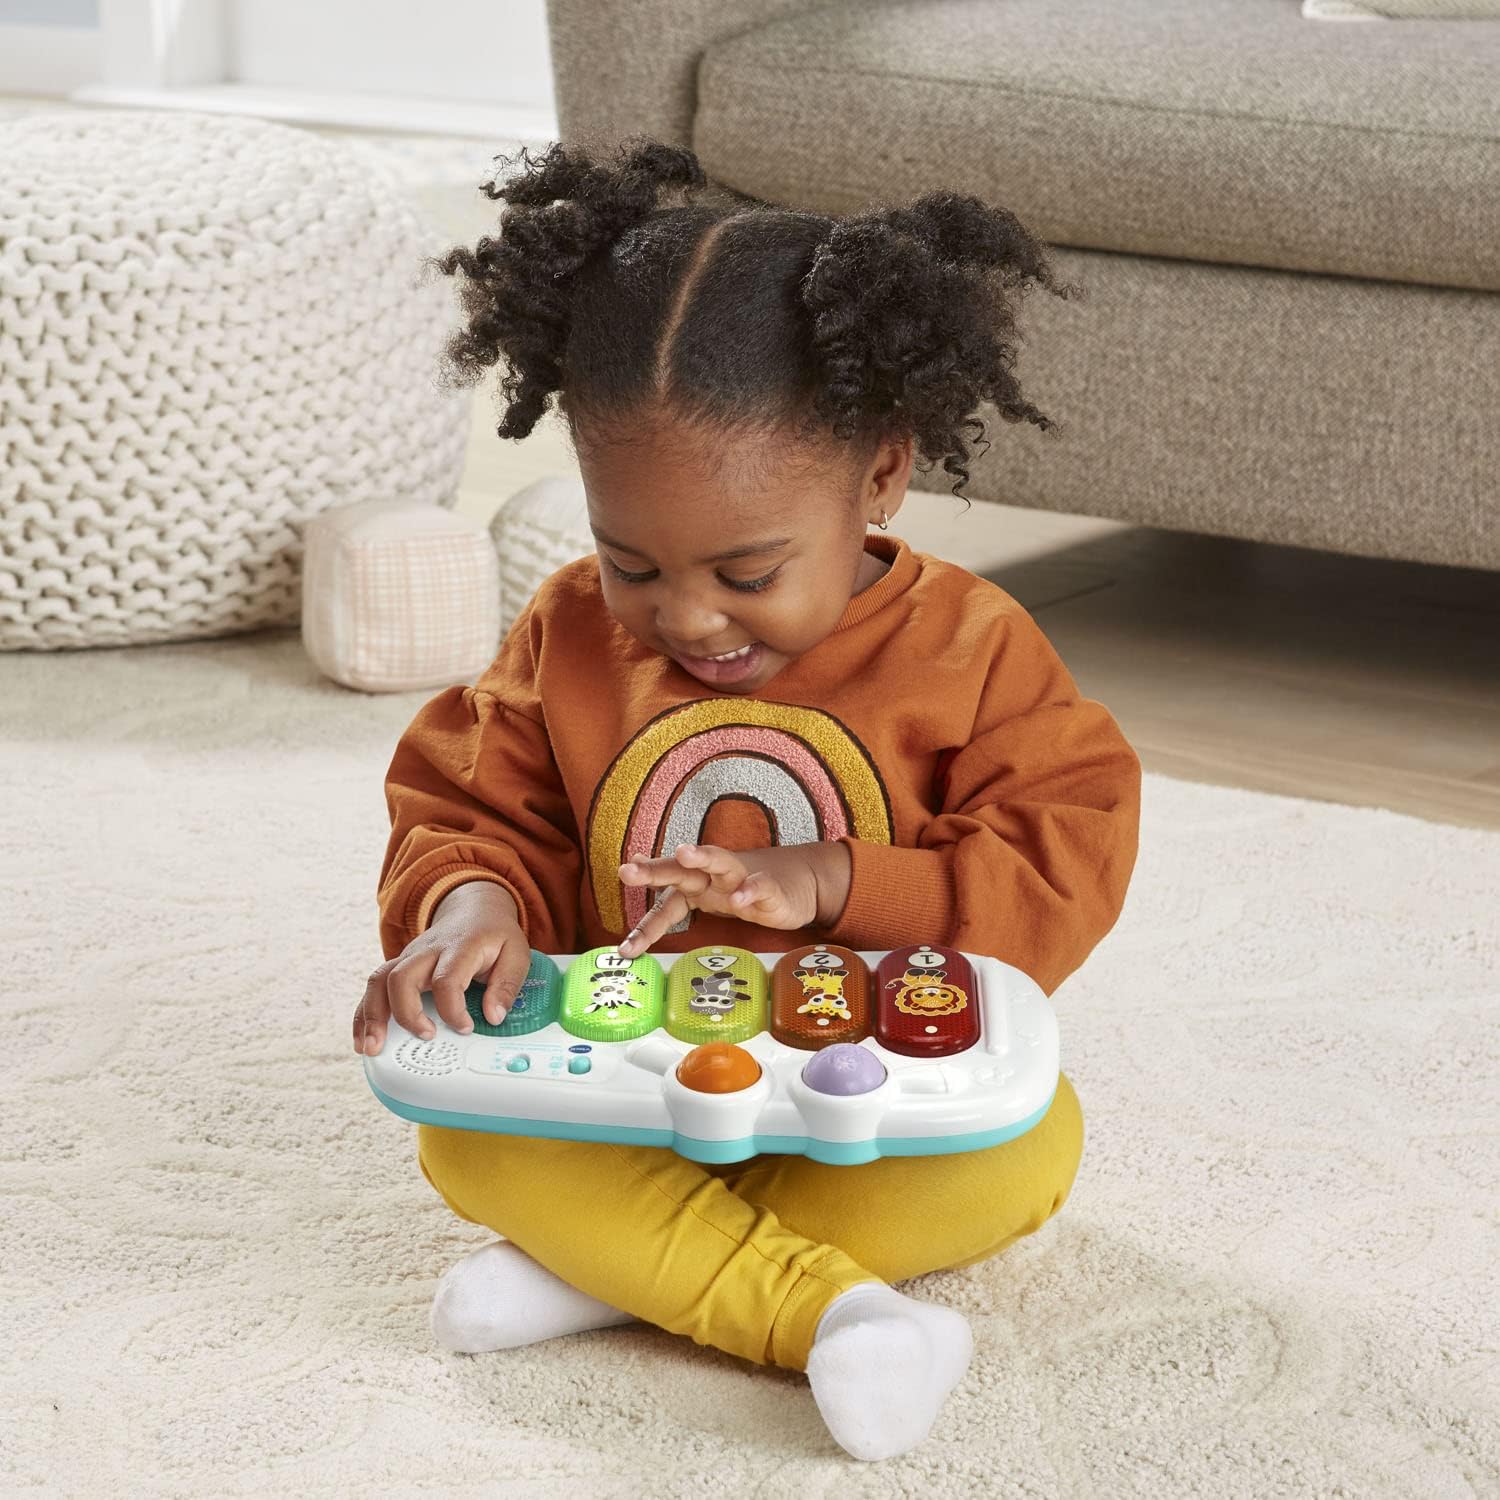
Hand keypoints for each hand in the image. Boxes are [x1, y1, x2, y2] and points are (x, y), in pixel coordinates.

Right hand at [353, 881, 529, 1056]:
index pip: (446, 979)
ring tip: (372, 1048)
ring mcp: (409, 957)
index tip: (465, 1028)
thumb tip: (494, 1017)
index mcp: (459, 947)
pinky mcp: (398, 967)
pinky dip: (363, 1015)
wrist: (474, 909)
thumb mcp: (516, 953)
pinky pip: (373, 988)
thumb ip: (507, 985)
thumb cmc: (493, 935)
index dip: (452, 1009)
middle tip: (424, 1037)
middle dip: (406, 1013)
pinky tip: (363, 1040)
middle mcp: (427, 950)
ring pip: (379, 980)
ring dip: (372, 1016)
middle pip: (402, 977)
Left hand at [615, 842, 849, 956]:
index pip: (665, 902)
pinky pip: (758, 887)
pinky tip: (742, 898)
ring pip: (720, 863)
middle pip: (681, 871)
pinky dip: (750, 890)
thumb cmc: (744, 887)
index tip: (625, 928)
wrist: (798, 883)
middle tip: (628, 870)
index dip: (645, 919)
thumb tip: (634, 861)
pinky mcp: (769, 889)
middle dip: (655, 871)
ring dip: (703, 856)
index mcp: (696, 884)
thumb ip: (671, 889)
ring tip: (685, 854)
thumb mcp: (706, 892)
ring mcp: (741, 879)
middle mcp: (714, 878)